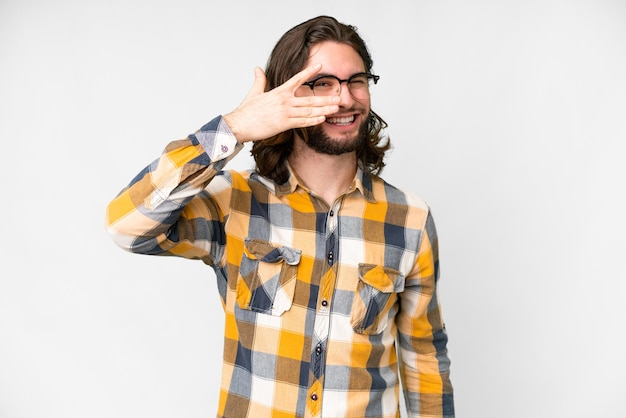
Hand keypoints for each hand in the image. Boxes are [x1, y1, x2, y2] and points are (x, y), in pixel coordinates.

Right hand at [223, 64, 339, 142]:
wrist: (239, 124)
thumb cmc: (246, 111)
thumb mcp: (254, 92)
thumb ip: (259, 80)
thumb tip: (257, 68)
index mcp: (279, 91)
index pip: (297, 79)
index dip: (309, 72)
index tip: (320, 66)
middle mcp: (284, 101)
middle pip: (310, 98)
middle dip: (326, 98)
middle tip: (339, 97)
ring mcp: (285, 113)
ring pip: (309, 111)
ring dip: (324, 109)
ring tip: (335, 108)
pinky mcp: (284, 124)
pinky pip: (302, 122)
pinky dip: (313, 120)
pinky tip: (323, 119)